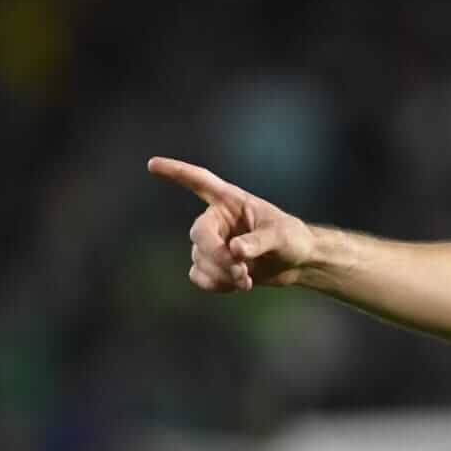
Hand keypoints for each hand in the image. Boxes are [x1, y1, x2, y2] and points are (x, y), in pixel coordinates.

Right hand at [148, 156, 313, 291]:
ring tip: (246, 280)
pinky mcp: (213, 264)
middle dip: (217, 256)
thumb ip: (259, 242)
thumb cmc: (292, 238)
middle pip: (199, 235)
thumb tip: (234, 250)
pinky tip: (235, 286)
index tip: (152, 164)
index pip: (201, 182)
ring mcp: (213, 243)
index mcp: (231, 201)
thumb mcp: (282, 236)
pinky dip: (214, 284)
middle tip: (241, 271)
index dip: (176, 172)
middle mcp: (217, 220)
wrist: (297, 262)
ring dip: (220, 274)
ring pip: (199, 259)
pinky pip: (198, 275)